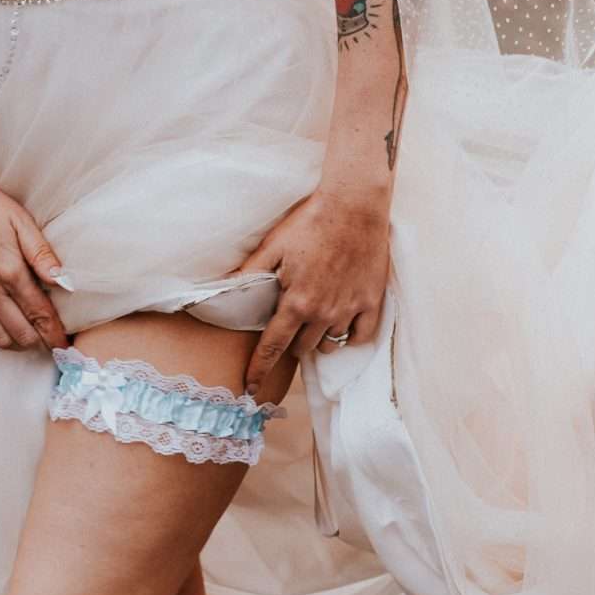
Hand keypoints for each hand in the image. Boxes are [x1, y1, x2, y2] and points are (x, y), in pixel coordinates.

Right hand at [0, 147, 65, 350]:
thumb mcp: (20, 222)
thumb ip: (42, 254)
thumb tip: (65, 281)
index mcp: (10, 272)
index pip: (40, 315)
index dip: (55, 334)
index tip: (66, 344)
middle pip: (22, 333)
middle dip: (41, 342)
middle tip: (53, 343)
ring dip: (19, 345)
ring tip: (32, 340)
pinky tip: (5, 336)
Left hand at [239, 183, 389, 395]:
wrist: (354, 205)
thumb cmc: (310, 221)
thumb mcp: (273, 245)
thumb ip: (249, 273)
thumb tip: (223, 292)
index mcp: (295, 302)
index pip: (272, 347)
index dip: (259, 370)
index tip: (251, 389)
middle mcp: (322, 313)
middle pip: (301, 348)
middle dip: (291, 344)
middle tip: (290, 325)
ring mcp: (349, 310)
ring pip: (329, 344)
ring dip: (317, 339)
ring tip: (314, 320)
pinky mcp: (371, 302)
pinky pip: (359, 336)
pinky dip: (347, 335)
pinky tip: (340, 322)